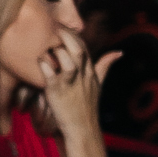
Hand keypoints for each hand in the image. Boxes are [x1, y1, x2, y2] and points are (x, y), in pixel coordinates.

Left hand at [37, 26, 119, 156]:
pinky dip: (43, 65)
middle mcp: (82, 76)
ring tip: (45, 46)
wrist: (82, 129)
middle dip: (66, 37)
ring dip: (55, 51)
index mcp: (90, 72)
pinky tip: (38, 60)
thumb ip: (105, 66)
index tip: (61, 27)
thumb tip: (119, 52)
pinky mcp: (56, 93)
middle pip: (78, 50)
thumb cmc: (87, 106)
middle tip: (52, 29)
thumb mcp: (98, 84)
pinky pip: (49, 74)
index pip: (84, 48)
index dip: (73, 36)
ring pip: (67, 60)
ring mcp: (69, 84)